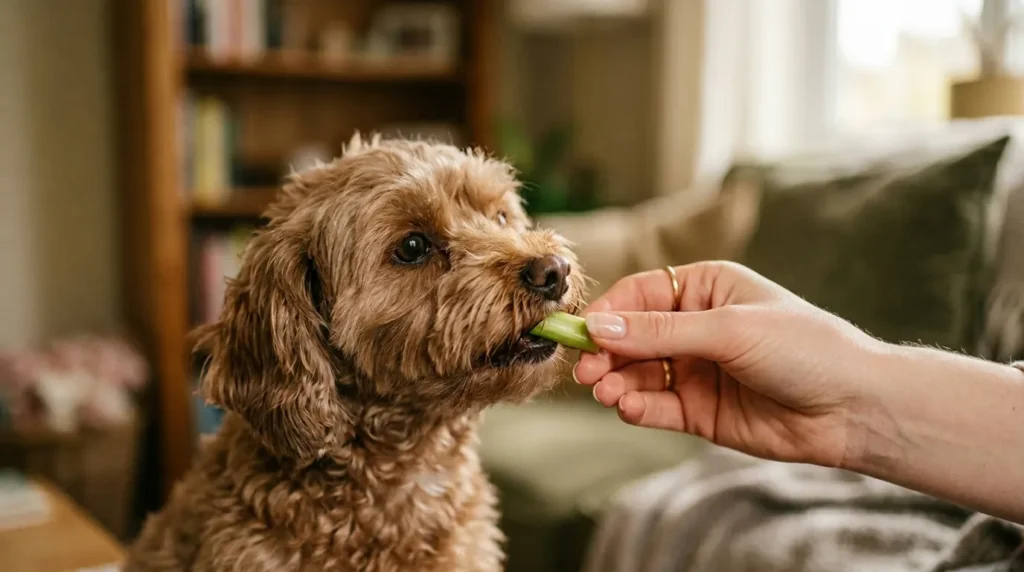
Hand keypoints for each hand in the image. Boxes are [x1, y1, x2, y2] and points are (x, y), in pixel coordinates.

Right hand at [574, 261, 885, 467]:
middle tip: (586, 372)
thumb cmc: (803, 348)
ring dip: (618, 382)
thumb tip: (598, 327)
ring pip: (640, 374)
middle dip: (607, 353)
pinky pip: (658, 406)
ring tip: (605, 392)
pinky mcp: (701, 410)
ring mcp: (697, 370)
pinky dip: (638, 408)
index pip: (640, 295)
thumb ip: (660, 332)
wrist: (854, 407)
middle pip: (632, 336)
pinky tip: (629, 408)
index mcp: (705, 289)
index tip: (581, 333)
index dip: (608, 313)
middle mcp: (696, 327)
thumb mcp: (728, 329)